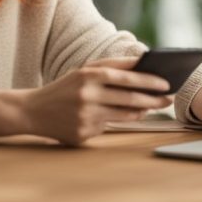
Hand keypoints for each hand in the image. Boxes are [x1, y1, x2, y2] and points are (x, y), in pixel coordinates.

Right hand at [23, 56, 172, 145]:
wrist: (33, 111)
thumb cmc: (64, 88)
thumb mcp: (82, 72)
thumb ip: (109, 68)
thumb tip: (142, 69)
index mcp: (87, 75)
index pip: (126, 76)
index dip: (149, 80)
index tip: (166, 82)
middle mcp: (87, 95)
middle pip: (129, 97)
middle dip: (152, 99)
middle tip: (167, 99)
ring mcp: (85, 116)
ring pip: (124, 115)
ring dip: (142, 111)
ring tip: (151, 107)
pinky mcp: (83, 133)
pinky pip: (109, 127)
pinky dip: (117, 121)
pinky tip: (120, 116)